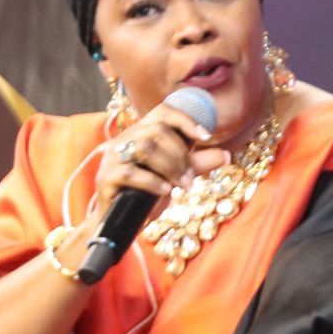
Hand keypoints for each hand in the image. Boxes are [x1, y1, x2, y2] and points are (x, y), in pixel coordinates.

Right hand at [93, 102, 228, 223]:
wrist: (123, 221)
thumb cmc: (148, 194)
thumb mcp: (177, 176)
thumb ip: (198, 164)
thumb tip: (226, 155)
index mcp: (142, 133)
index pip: (163, 112)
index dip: (185, 120)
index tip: (206, 137)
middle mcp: (125, 140)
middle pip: (157, 130)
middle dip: (181, 154)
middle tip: (191, 178)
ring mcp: (113, 158)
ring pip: (145, 148)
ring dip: (170, 167)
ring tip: (181, 185)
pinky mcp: (106, 177)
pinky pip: (130, 172)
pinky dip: (153, 182)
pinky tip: (165, 192)